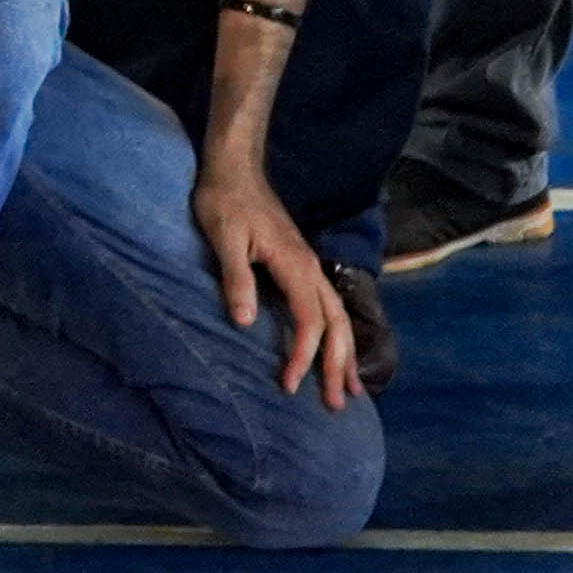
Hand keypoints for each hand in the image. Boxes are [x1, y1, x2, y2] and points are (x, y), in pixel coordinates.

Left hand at [194, 155, 363, 406]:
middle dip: (337, 365)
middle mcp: (310, 268)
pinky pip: (328, 307)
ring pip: (338, 316)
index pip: (310, 321)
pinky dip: (336, 334)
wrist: (234, 167)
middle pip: (336, 324)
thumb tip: (243, 321)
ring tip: (349, 389)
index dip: (304, 356)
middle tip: (337, 405)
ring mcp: (308, 266)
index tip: (290, 385)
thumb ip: (236, 277)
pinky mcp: (300, 265)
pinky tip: (334, 350)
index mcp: (295, 265)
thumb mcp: (223, 236)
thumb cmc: (224, 200)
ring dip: (344, 353)